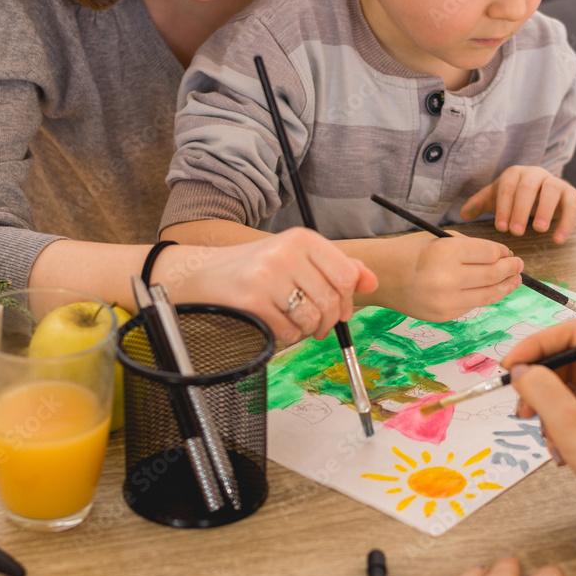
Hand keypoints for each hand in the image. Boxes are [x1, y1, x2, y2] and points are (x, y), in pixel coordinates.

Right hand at [158, 227, 377, 343]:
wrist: (203, 274)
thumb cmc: (256, 269)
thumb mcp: (297, 259)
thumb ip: (337, 268)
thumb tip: (372, 282)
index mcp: (302, 238)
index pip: (346, 276)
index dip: (347, 300)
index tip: (339, 310)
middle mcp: (286, 252)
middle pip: (331, 300)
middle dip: (327, 321)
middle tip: (317, 325)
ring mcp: (267, 275)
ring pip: (311, 318)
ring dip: (307, 330)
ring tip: (294, 322)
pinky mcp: (251, 299)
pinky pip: (287, 331)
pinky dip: (286, 336)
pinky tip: (274, 324)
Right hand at [370, 231, 522, 321]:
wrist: (381, 277)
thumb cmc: (410, 253)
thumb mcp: (439, 239)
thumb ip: (470, 247)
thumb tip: (501, 256)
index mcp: (445, 253)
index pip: (489, 253)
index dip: (503, 252)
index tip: (507, 252)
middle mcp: (447, 279)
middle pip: (493, 274)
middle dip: (510, 269)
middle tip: (518, 265)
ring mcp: (446, 301)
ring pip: (488, 295)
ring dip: (505, 287)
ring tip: (514, 281)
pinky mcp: (444, 316)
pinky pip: (472, 306)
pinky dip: (483, 297)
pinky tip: (489, 290)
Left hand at [461, 166, 575, 240]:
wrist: (539, 194)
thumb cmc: (513, 198)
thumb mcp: (495, 200)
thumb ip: (479, 204)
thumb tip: (463, 213)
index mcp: (514, 174)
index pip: (508, 186)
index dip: (504, 206)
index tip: (501, 227)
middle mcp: (535, 174)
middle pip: (529, 187)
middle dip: (521, 209)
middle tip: (516, 231)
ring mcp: (554, 182)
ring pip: (552, 191)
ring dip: (545, 210)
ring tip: (539, 230)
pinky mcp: (570, 193)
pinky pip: (572, 204)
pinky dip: (567, 221)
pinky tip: (558, 239)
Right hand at [501, 320, 575, 501]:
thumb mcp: (573, 429)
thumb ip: (542, 392)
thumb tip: (521, 370)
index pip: (575, 334)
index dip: (538, 345)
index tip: (512, 365)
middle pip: (573, 360)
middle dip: (543, 384)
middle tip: (522, 408)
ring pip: (575, 385)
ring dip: (553, 408)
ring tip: (549, 437)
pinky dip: (567, 421)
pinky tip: (562, 446)